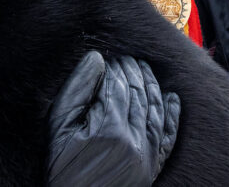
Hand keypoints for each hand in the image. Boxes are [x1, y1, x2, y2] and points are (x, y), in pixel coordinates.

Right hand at [47, 51, 180, 186]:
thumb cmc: (60, 170)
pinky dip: (172, 115)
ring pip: (155, 110)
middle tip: (127, 58)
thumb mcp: (56, 129)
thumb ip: (76, 92)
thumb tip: (96, 59)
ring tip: (145, 68)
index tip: (109, 58)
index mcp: (108, 130)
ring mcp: (146, 157)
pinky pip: (168, 136)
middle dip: (133, 72)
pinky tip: (172, 98)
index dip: (114, 68)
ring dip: (152, 85)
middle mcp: (133, 143)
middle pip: (138, 94)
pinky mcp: (152, 169)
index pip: (118, 86)